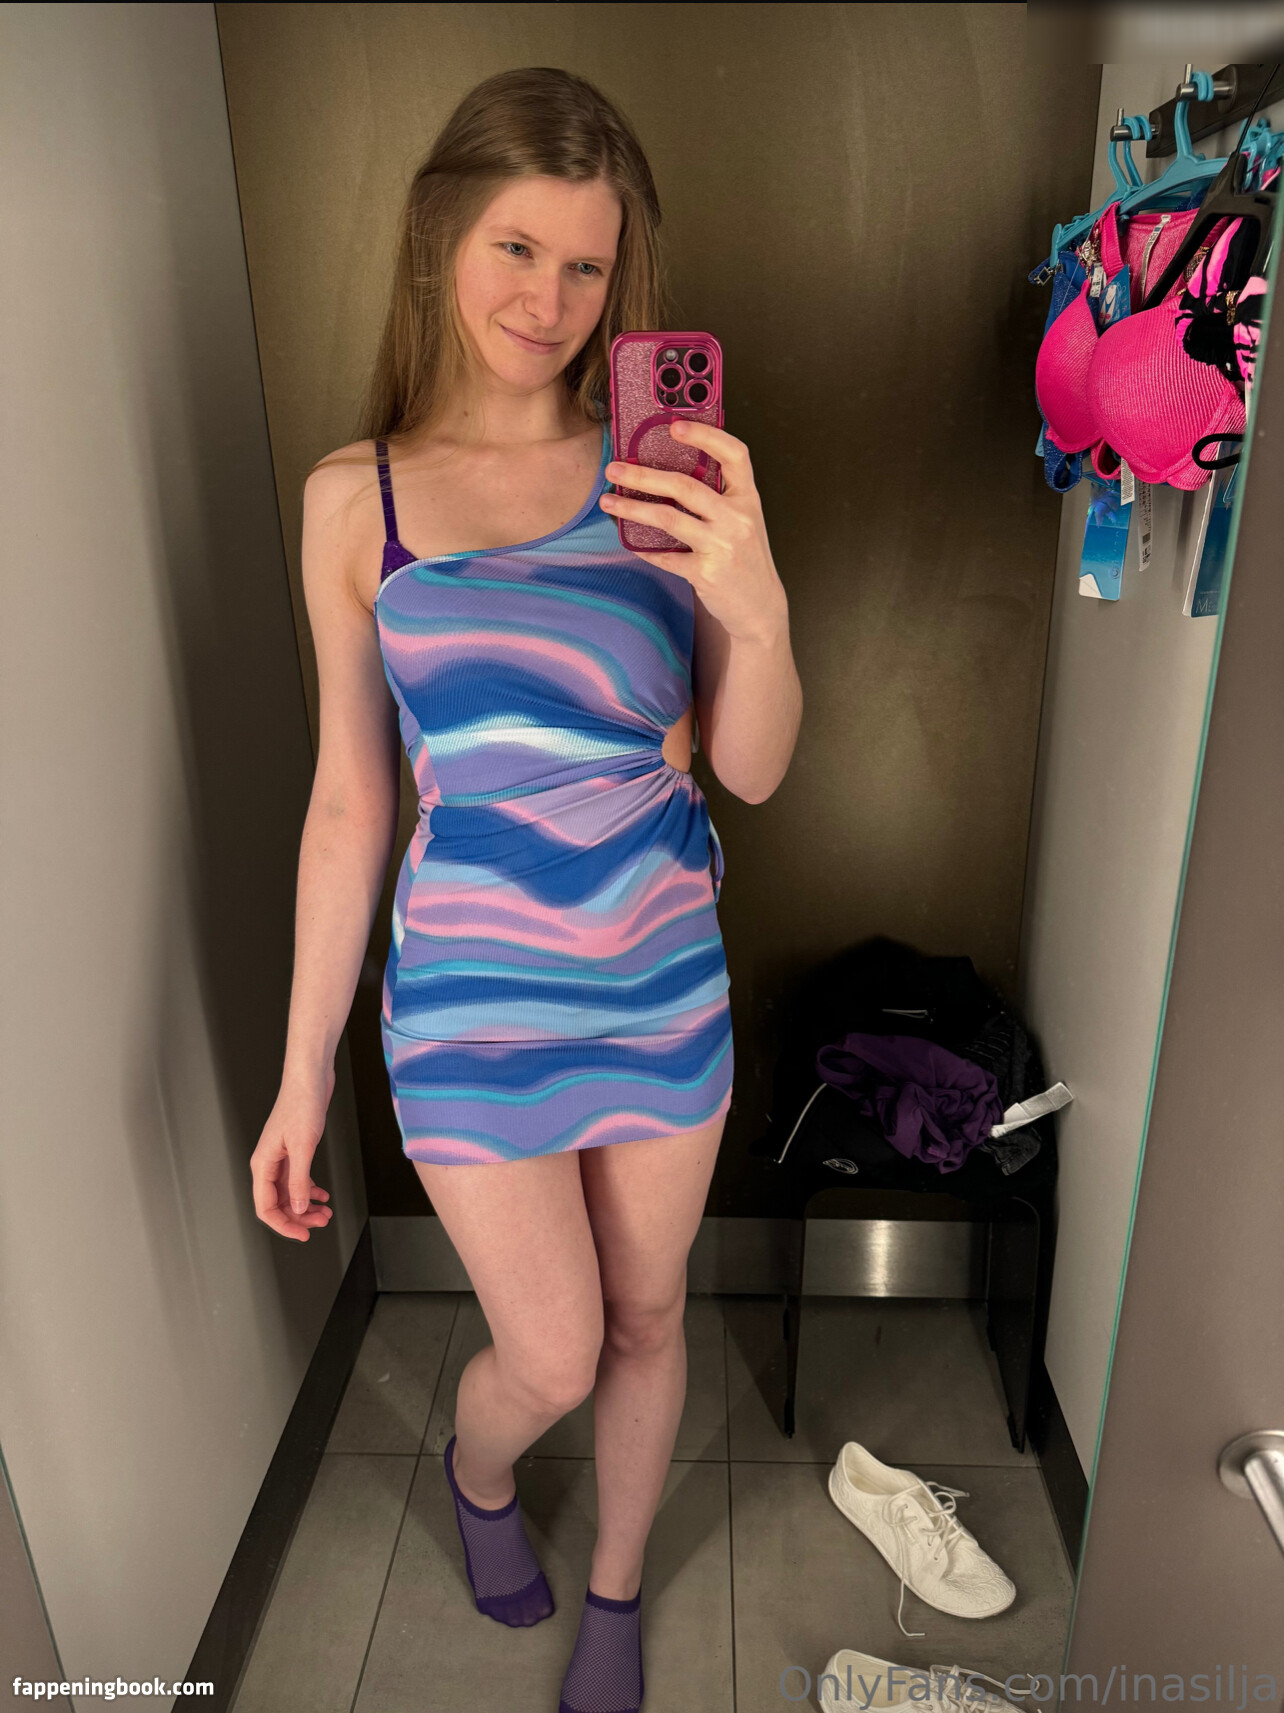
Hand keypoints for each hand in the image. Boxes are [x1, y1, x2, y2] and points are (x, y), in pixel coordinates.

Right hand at [250, 1070, 335, 1242]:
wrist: (309, 1078)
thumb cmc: (302, 1104)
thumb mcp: (303, 1147)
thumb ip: (300, 1180)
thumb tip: (299, 1208)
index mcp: (263, 1164)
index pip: (265, 1207)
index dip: (283, 1225)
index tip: (302, 1235)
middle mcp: (269, 1163)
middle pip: (278, 1203)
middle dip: (299, 1217)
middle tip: (321, 1223)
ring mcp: (281, 1157)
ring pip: (290, 1192)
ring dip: (306, 1206)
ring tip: (326, 1212)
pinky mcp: (294, 1150)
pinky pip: (298, 1179)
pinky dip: (310, 1190)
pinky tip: (322, 1195)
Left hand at [601, 422, 787, 644]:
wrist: (760, 606)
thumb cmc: (746, 558)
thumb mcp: (744, 520)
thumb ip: (720, 497)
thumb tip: (672, 472)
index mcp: (748, 498)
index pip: (734, 455)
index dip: (706, 436)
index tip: (675, 426)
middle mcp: (737, 518)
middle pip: (685, 485)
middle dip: (644, 474)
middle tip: (615, 468)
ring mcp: (722, 546)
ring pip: (668, 518)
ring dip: (633, 507)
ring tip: (609, 500)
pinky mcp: (706, 573)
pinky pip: (665, 557)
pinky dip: (644, 549)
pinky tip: (630, 542)